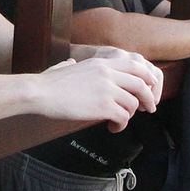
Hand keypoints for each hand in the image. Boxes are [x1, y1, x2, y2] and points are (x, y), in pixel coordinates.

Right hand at [35, 52, 161, 132]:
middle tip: (147, 109)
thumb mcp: (67, 65)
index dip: (147, 78)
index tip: (149, 88)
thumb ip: (74, 64)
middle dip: (148, 99)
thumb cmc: (48, 82)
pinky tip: (112, 127)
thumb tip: (69, 62)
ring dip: (129, 115)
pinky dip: (121, 125)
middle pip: (141, 85)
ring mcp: (107, 89)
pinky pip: (123, 117)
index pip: (136, 66)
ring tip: (118, 121)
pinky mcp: (103, 106)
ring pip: (133, 104)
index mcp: (102, 63)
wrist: (40, 92)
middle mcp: (108, 73)